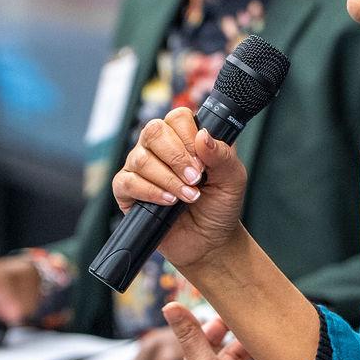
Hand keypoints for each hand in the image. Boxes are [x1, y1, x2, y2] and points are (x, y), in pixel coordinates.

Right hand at [111, 109, 247, 272]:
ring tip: (188, 196)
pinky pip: (127, 181)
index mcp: (184, 138)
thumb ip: (222, 155)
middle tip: (195, 179)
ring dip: (168, 180)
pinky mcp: (127, 190)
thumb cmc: (219, 207)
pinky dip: (150, 192)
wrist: (209, 242)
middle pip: (153, 131)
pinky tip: (168, 202)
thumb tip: (203, 135)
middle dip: (176, 157)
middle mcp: (159, 148)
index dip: (188, 138)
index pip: (177, 118)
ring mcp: (140, 167)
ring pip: (141, 158)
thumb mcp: (232, 179)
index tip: (202, 163)